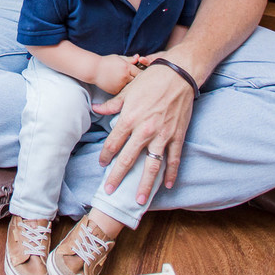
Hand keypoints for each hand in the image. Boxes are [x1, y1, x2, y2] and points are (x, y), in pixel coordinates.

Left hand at [92, 61, 195, 202]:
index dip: (105, 156)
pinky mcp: (177, 136)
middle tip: (110, 191)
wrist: (179, 74)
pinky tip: (167, 185)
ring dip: (145, 184)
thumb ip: (112, 105)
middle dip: (117, 177)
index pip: (113, 143)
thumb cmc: (151, 80)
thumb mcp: (127, 90)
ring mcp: (162, 135)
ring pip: (152, 165)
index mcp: (130, 118)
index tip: (101, 164)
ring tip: (139, 199)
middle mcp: (144, 130)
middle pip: (128, 159)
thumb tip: (96, 109)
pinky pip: (174, 159)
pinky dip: (171, 173)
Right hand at [94, 54, 140, 94]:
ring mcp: (120, 84)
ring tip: (121, 79)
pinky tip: (116, 82)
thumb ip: (130, 59)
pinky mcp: (116, 91)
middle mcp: (124, 76)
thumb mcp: (118, 58)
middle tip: (131, 76)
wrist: (94, 70)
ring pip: (129, 86)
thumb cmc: (106, 62)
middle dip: (134, 78)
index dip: (139, 72)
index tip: (137, 73)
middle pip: (136, 80)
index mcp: (126, 67)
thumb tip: (138, 58)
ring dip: (128, 83)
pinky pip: (122, 90)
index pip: (139, 72)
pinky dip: (121, 87)